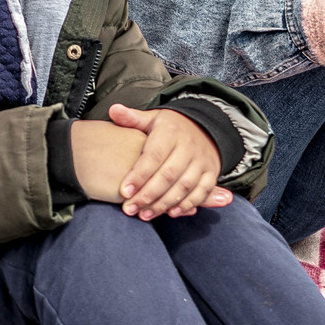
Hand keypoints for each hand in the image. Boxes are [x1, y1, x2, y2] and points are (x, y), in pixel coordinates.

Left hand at [69, 104, 231, 219]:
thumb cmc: (170, 128)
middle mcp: (188, 147)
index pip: (153, 156)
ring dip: (164, 203)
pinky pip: (201, 192)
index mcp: (170, 133)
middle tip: (130, 208)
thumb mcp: (153, 118)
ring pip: (184, 186)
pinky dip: (187, 204)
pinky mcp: (211, 173)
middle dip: (148, 195)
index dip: (139, 175)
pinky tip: (170, 213)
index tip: (124, 191)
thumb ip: (132, 118)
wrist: (205, 127)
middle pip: (168, 175)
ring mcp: (202, 161)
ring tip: (144, 214)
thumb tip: (113, 109)